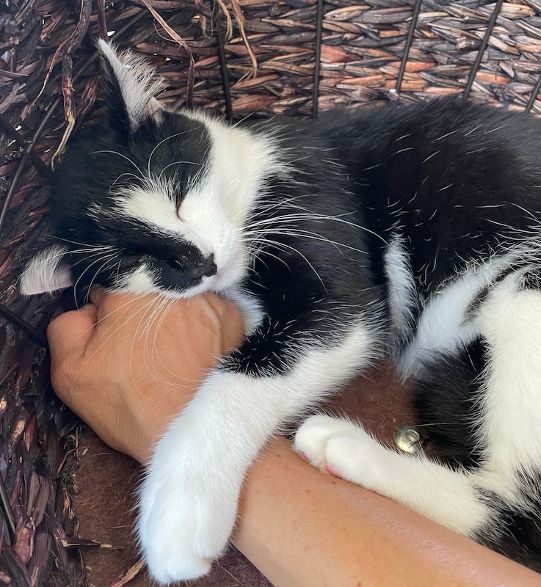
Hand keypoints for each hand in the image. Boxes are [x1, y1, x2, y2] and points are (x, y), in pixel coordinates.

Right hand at [47, 289, 243, 462]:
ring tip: (172, 351)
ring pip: (180, 297)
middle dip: (142, 311)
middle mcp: (173, 287)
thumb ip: (67, 326)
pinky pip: (210, 311)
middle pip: (149, 287)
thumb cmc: (128, 405)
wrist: (189, 434)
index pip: (111, 283)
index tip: (115, 334)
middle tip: (144, 346)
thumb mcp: (70, 372)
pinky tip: (197, 351)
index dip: (109, 310)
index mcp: (130, 290)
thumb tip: (89, 308)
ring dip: (174, 315)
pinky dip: (202, 325)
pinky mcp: (234, 317)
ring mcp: (209, 300)